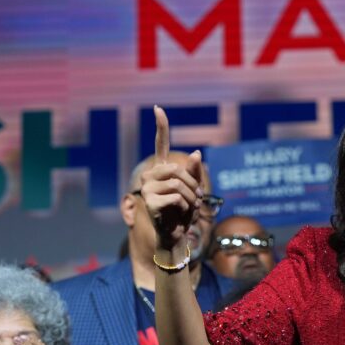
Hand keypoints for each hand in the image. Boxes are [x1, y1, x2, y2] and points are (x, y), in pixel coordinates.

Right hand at [142, 106, 203, 249]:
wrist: (175, 235)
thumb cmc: (183, 213)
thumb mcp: (194, 191)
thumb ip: (194, 173)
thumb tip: (196, 152)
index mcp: (163, 170)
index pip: (161, 144)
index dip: (161, 127)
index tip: (158, 108)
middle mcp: (151, 176)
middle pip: (178, 169)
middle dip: (193, 185)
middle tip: (197, 199)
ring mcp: (147, 188)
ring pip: (178, 183)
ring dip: (192, 198)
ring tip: (190, 208)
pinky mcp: (149, 201)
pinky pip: (176, 197)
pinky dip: (185, 207)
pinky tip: (179, 213)